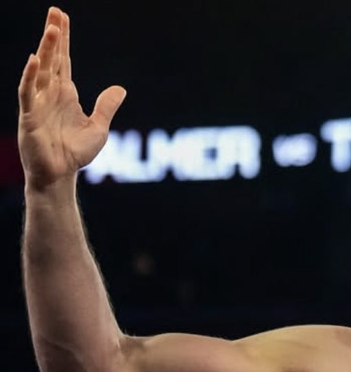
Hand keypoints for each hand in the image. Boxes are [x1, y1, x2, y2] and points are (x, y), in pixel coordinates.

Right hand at [17, 7, 126, 189]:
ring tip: (51, 29)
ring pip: (41, 70)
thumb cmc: (75, 152)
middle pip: (52, 58)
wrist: (60, 174)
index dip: (63, 39)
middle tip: (55, 11)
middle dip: (54, 35)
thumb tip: (120, 88)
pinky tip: (35, 60)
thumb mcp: (99, 128)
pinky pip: (28, 93)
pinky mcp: (29, 117)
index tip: (62, 17)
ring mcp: (38, 103)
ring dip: (46, 49)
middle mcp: (49, 94)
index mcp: (65, 94)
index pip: (63, 60)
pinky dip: (30, 77)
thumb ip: (106, 107)